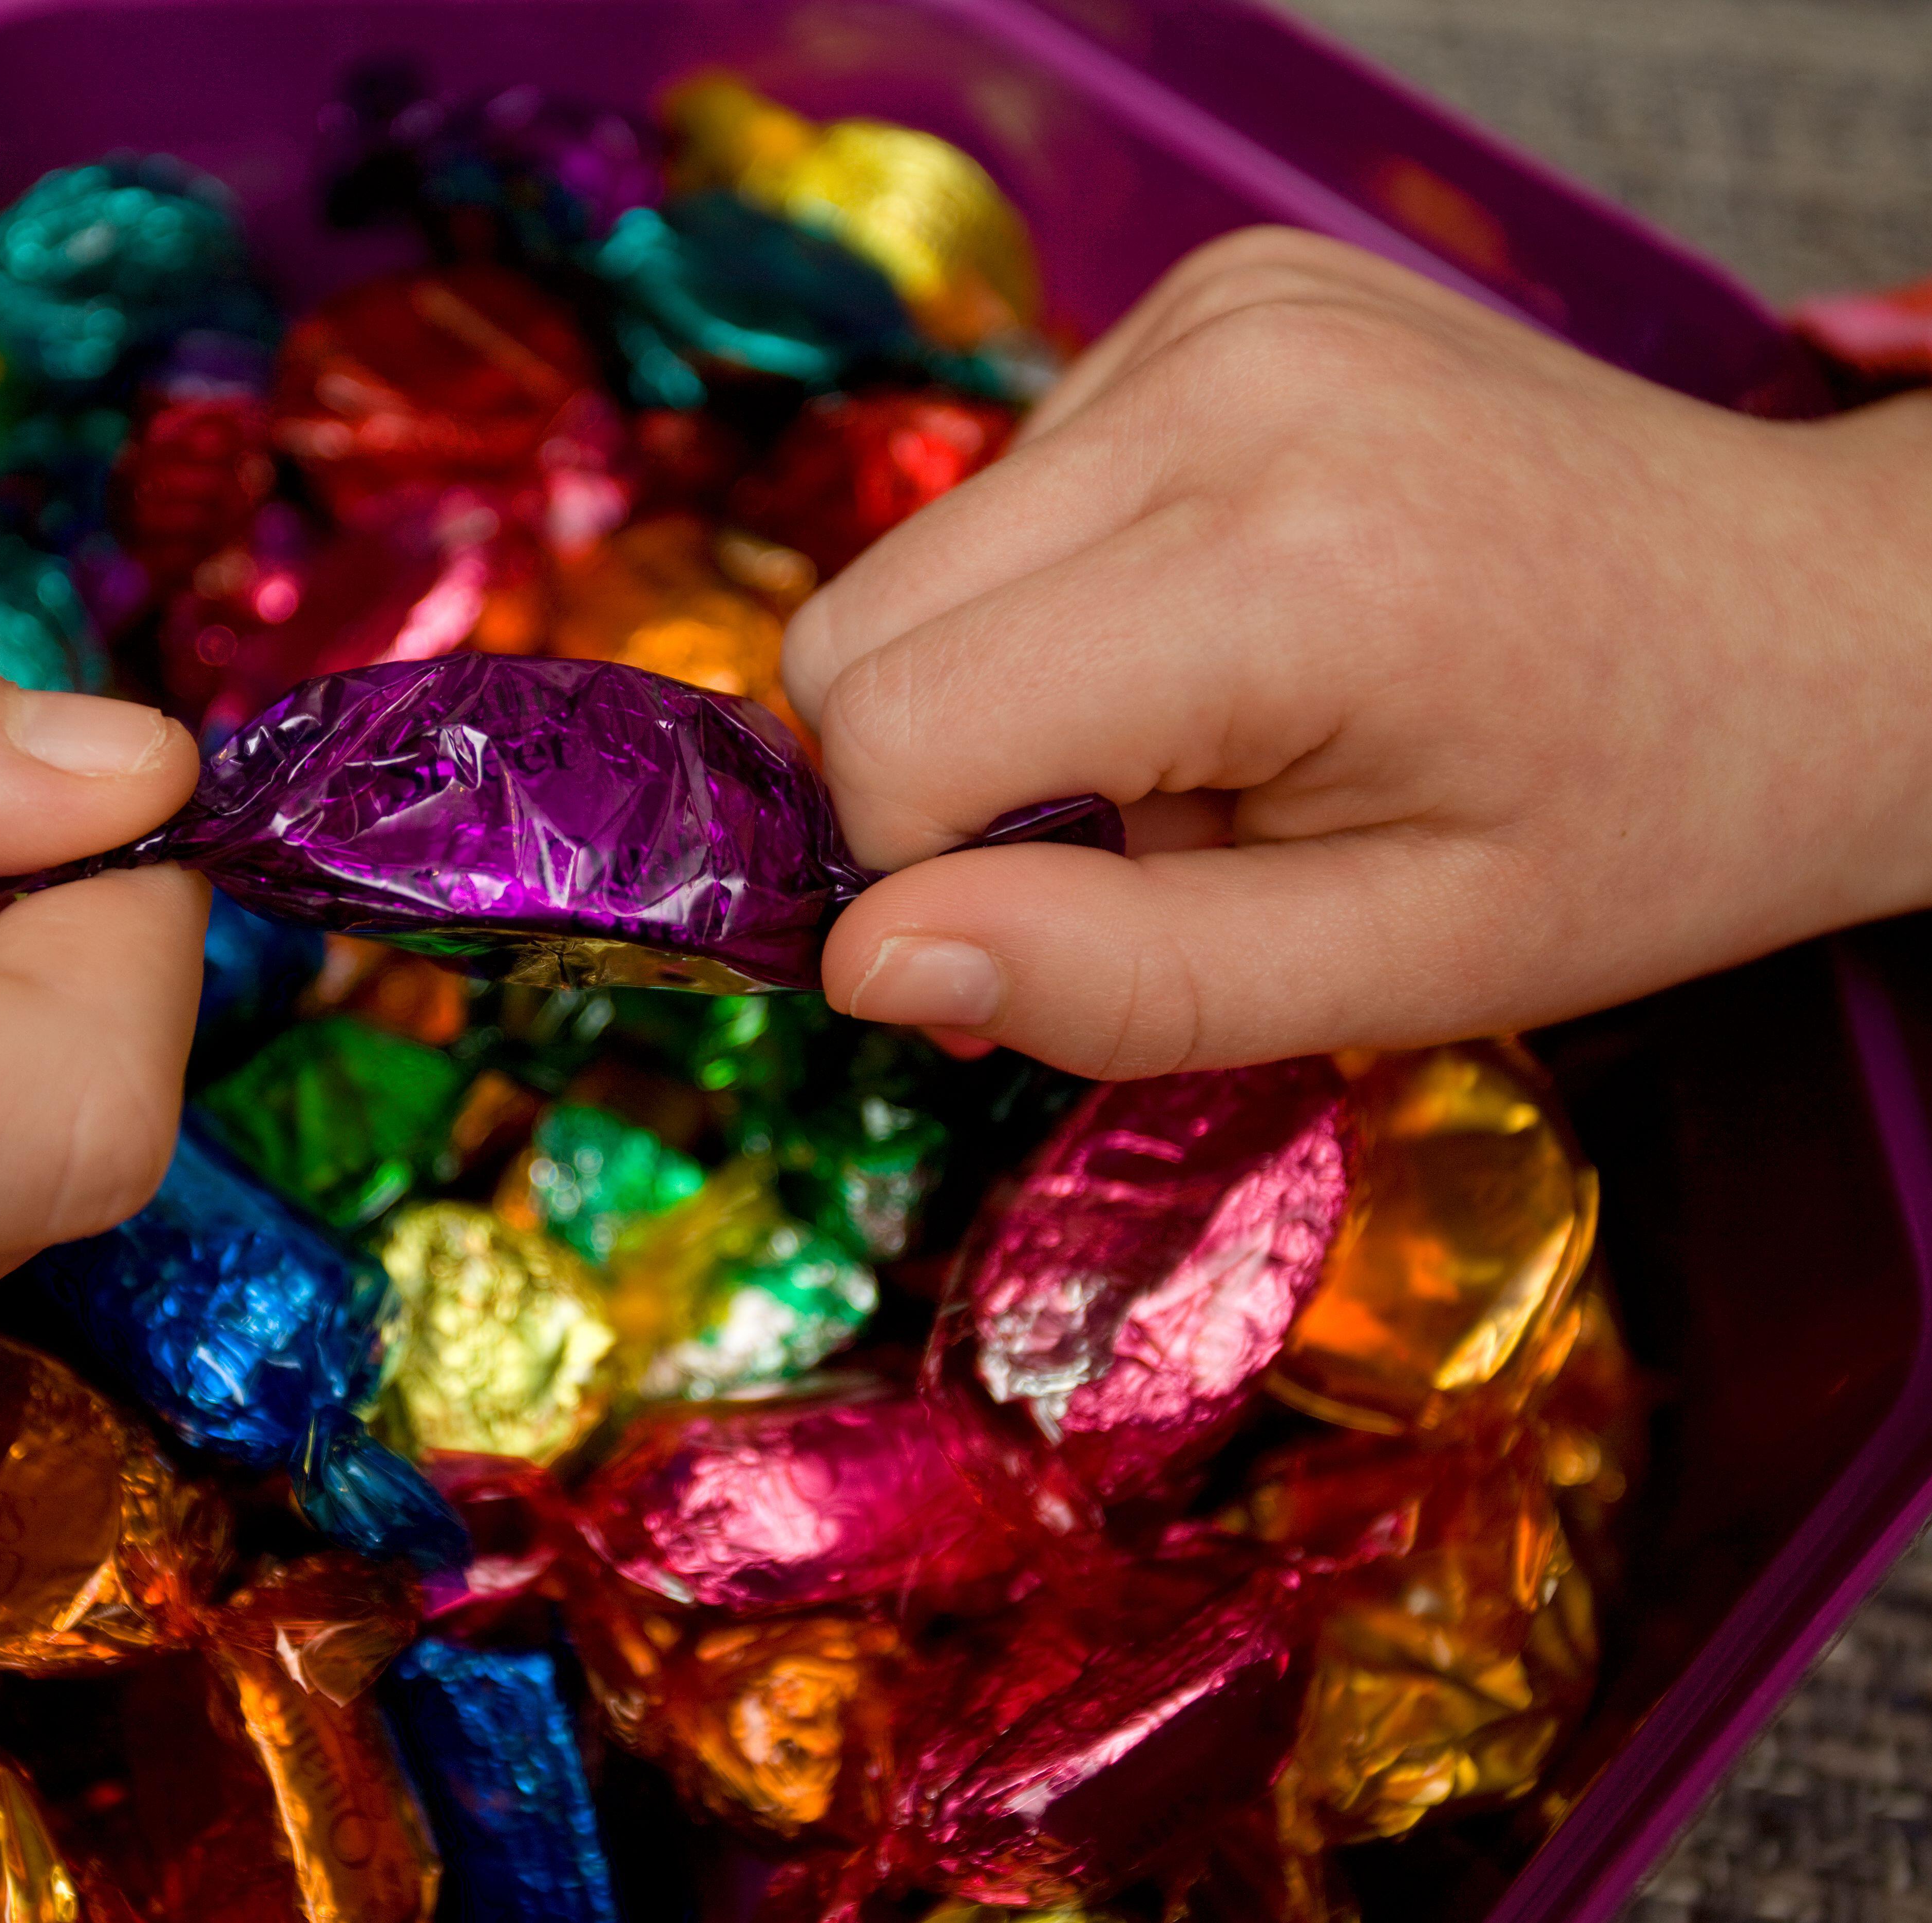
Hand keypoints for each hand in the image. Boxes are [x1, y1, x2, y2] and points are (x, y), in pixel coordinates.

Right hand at [787, 226, 1931, 1078]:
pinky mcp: (1221, 288)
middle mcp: (1222, 381)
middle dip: (957, 776)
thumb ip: (1108, 981)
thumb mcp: (1391, 968)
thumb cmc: (1636, 824)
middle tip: (1155, 842)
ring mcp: (1218, 309)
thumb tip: (858, 965)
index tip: (1073, 933)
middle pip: (862, 628)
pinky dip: (1082, 592)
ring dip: (1026, 685)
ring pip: (922, 562)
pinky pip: (1018, 486)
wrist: (1830, 626)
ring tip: (1233, 727)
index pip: (896, 729)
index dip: (933, 874)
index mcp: (1276, 566)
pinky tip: (1247, 621)